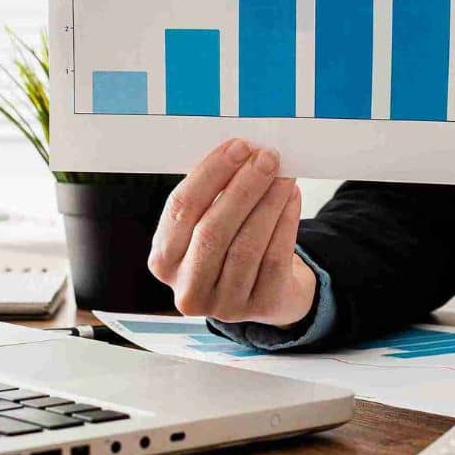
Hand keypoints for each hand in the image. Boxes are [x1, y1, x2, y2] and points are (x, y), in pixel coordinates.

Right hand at [147, 139, 315, 325]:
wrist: (267, 291)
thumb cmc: (231, 246)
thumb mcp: (208, 224)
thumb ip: (213, 194)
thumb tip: (241, 152)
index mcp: (163, 260)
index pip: (181, 210)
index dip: (210, 175)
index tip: (237, 147)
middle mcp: (187, 288)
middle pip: (212, 230)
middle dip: (242, 187)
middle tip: (266, 157)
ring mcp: (224, 305)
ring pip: (246, 245)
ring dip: (268, 202)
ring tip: (283, 173)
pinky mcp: (260, 307)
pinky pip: (274, 257)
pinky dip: (285, 221)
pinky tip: (291, 196)